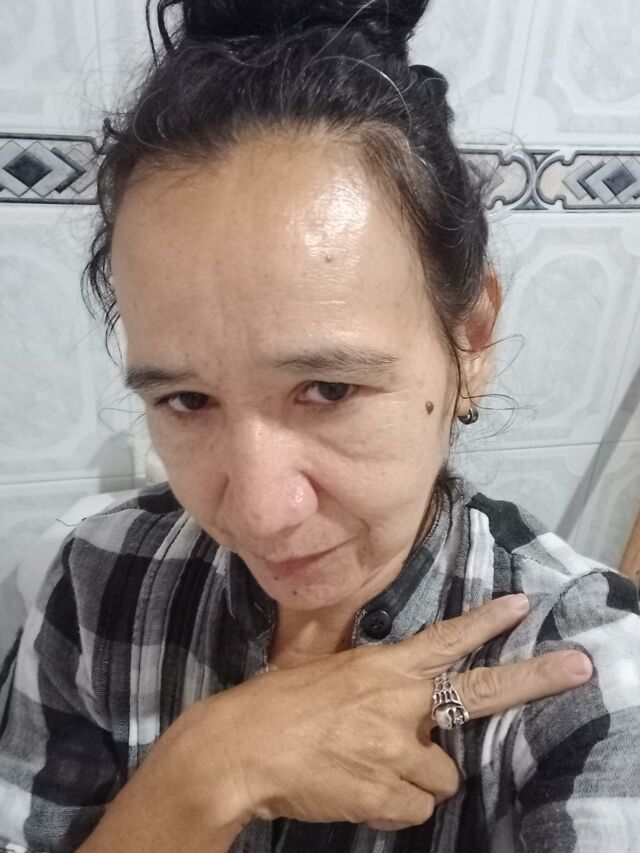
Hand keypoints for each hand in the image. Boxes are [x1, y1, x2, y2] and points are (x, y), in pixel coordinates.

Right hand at [197, 594, 591, 831]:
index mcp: (382, 666)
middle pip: (483, 692)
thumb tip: (350, 633)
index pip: (446, 639)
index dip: (486, 622)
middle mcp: (401, 703)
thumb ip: (342, 649)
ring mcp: (399, 749)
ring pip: (442, 776)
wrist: (242, 750)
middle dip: (535, 678)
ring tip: (370, 768)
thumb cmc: (272, 701)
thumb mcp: (310, 660)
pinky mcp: (390, 793)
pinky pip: (414, 808)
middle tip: (578, 666)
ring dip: (416, 777)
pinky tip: (358, 791)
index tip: (521, 606)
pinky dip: (393, 806)